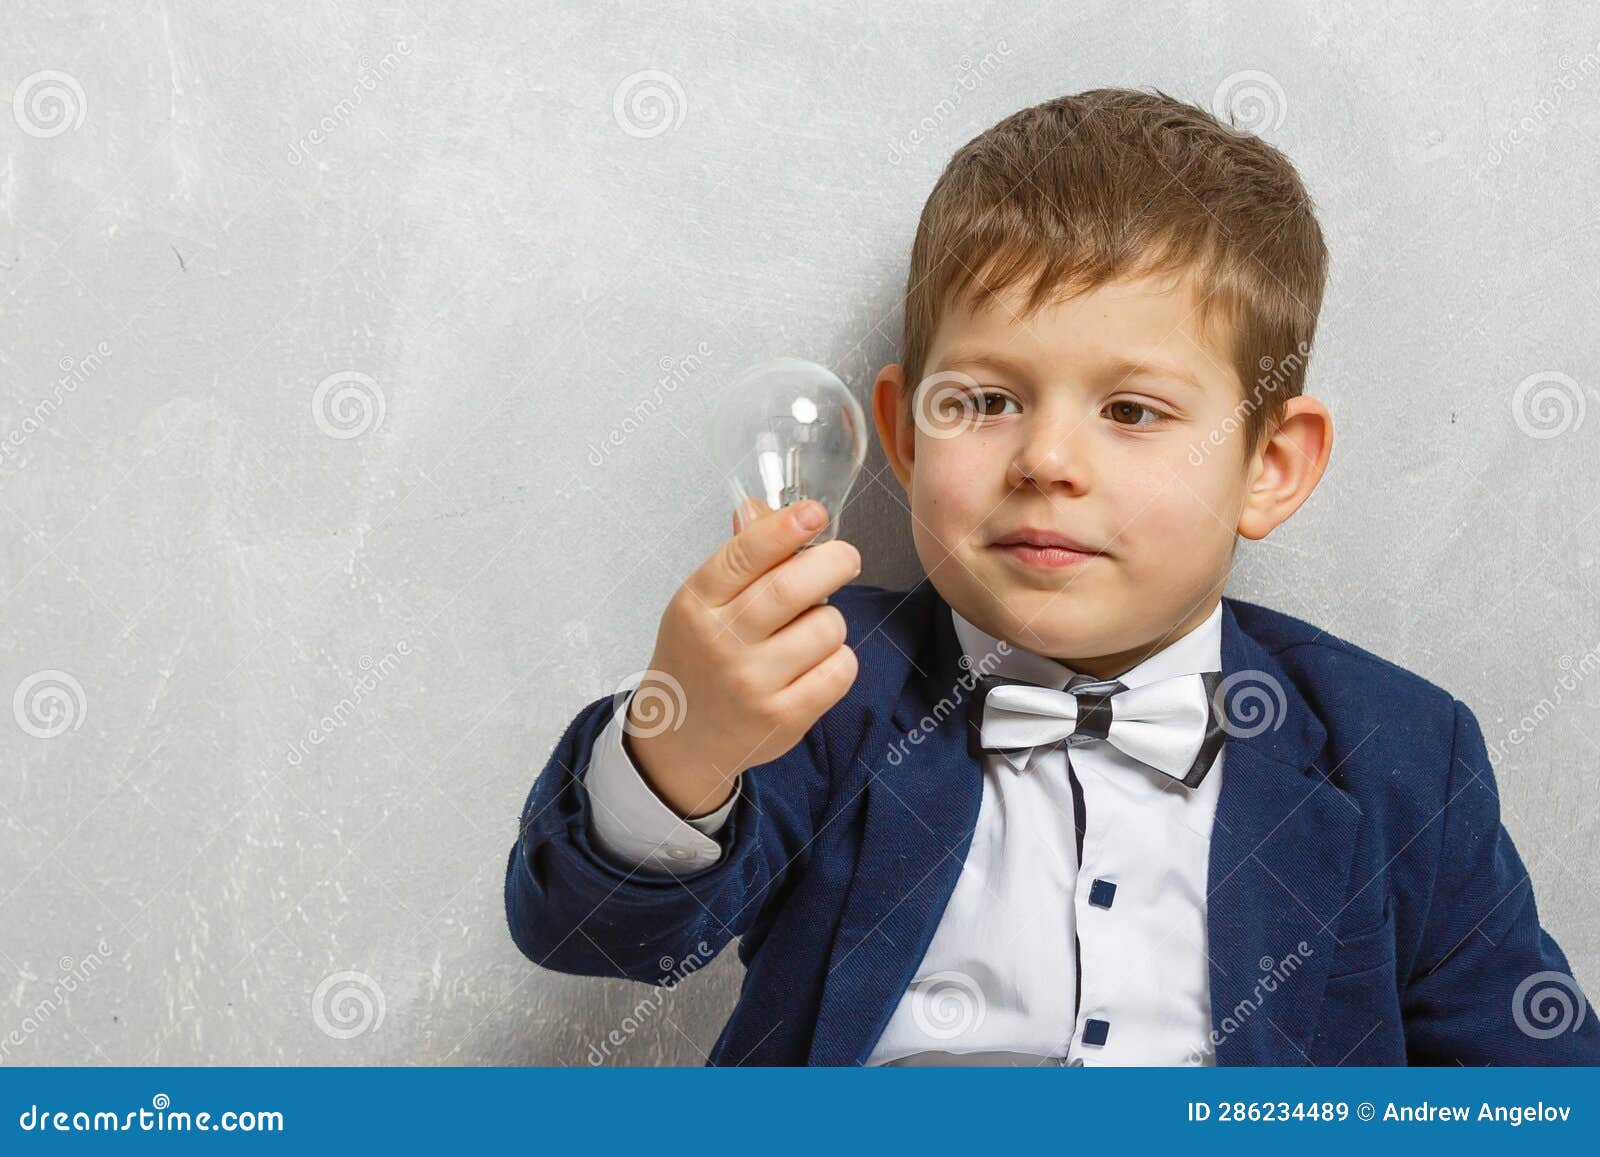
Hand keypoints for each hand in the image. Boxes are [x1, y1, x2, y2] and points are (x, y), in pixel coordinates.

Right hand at [623, 498, 860, 817]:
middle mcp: (721, 642)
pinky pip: (839, 670)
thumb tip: (763, 508)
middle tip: (846, 557)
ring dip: (832, 620)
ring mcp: (752, 683)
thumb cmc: (698, 657)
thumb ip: (737, 558)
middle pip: (791, 588)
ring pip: (825, 627)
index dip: (784, 529)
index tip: (814, 512)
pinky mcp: (782, 718)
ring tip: (813, 629)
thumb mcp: (701, 604)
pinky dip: (840, 659)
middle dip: (833, 562)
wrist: (680, 737)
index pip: (742, 555)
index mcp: (697, 604)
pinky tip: (818, 662)